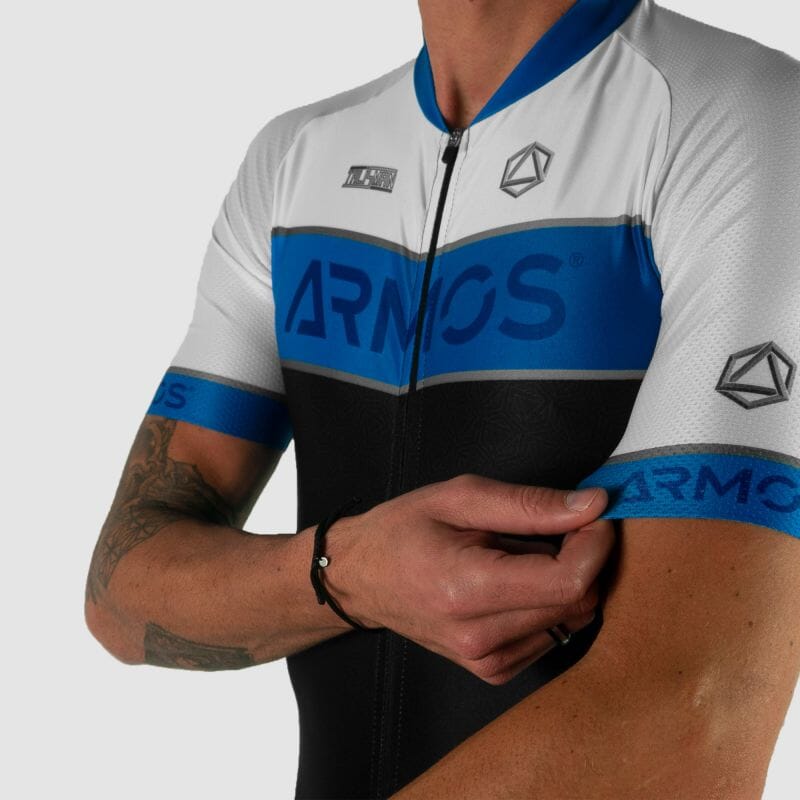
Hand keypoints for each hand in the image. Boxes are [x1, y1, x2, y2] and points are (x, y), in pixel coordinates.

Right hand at [324, 473, 614, 684]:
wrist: (361, 578)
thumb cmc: (403, 530)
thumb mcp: (461, 498)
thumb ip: (530, 505)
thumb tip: (593, 506)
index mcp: (469, 589)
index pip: (568, 581)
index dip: (595, 544)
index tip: (592, 515)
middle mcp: (481, 638)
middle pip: (577, 602)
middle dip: (583, 557)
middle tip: (556, 525)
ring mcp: (486, 661)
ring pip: (571, 620)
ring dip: (565, 581)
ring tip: (522, 554)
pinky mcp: (492, 670)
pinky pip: (551, 635)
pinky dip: (547, 604)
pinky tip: (515, 583)